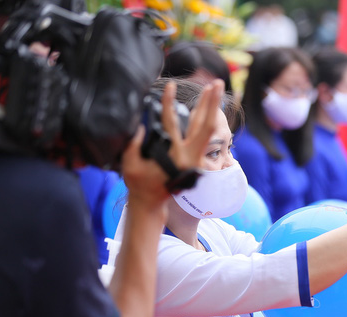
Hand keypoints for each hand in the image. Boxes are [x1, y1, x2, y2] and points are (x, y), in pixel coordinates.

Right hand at [122, 80, 223, 206]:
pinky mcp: (195, 157)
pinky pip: (203, 134)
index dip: (170, 104)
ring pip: (206, 128)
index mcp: (174, 156)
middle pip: (204, 125)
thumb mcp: (130, 165)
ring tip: (214, 88)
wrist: (152, 202)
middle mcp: (189, 156)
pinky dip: (204, 118)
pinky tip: (206, 106)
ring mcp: (195, 157)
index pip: (172, 124)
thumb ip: (133, 146)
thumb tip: (140, 126)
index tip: (171, 87)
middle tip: (216, 83)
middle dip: (210, 103)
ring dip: (210, 107)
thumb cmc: (139, 183)